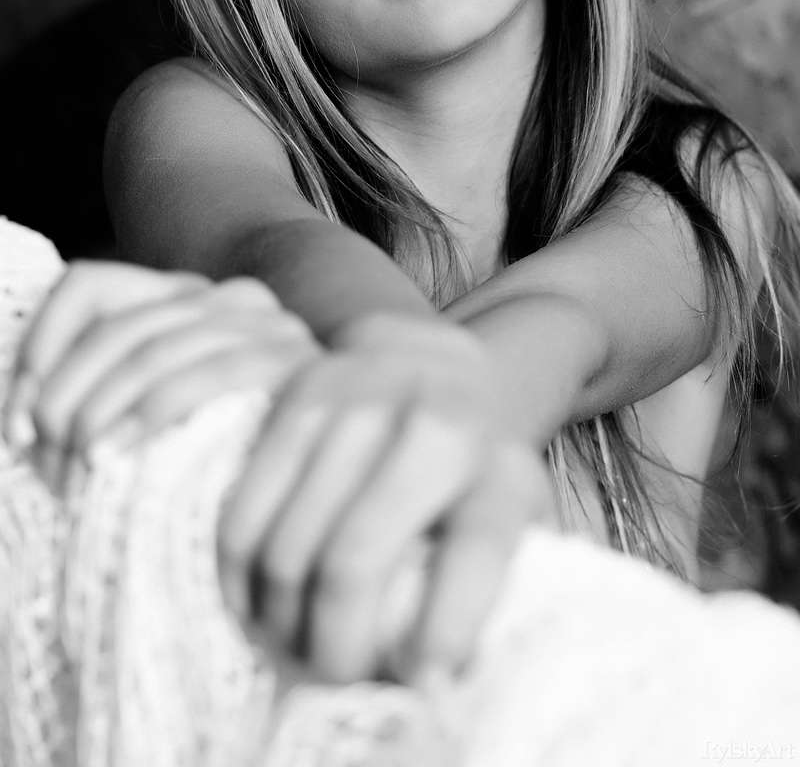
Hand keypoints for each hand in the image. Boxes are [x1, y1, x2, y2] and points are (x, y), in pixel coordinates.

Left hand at [2, 260, 320, 489]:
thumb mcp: (162, 413)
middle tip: (42, 464)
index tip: (15, 424)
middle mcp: (225, 296)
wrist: (347, 459)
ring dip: (96, 414)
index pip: (89, 286)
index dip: (42, 345)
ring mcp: (262, 322)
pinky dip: (148, 412)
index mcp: (185, 294)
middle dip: (63, 400)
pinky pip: (204, 372)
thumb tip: (24, 418)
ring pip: (151, 347)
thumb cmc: (236, 453)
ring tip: (75, 470)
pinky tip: (119, 454)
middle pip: (116, 327)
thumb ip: (111, 389)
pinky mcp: (287, 361)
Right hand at [216, 311, 554, 686]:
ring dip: (278, 617)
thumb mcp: (509, 518)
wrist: (428, 362)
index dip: (444, 633)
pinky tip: (253, 601)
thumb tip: (441, 681)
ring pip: (286, 543)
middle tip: (331, 677)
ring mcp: (358, 402)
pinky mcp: (296, 397)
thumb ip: (496, 585)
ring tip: (291, 643)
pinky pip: (244, 510)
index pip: (472, 557)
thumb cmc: (470, 466)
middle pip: (353, 562)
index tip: (422, 685)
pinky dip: (237, 573)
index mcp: (496, 468)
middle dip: (332, 645)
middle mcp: (432, 423)